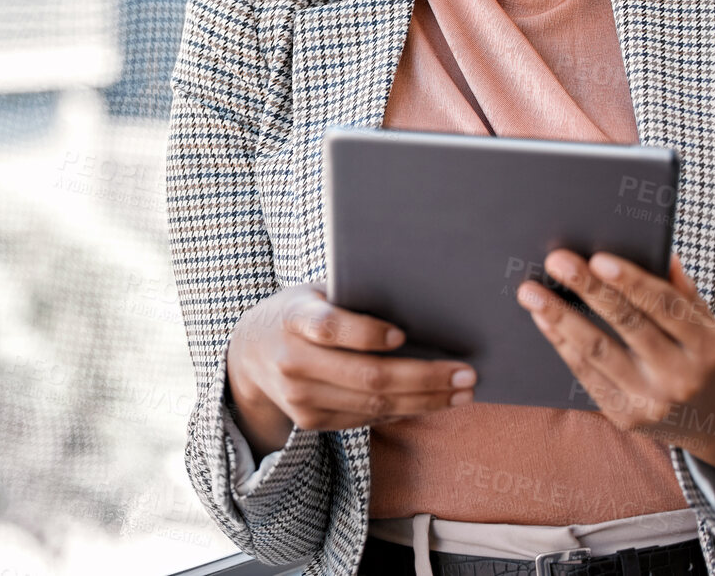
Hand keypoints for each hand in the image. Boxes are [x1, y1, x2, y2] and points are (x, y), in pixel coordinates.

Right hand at [225, 282, 477, 460]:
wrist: (249, 353)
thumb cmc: (300, 312)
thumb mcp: (314, 293)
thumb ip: (351, 299)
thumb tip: (419, 303)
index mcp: (294, 319)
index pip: (329, 328)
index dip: (366, 334)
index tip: (402, 335)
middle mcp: (293, 362)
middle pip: (365, 377)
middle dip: (423, 378)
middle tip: (465, 374)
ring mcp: (300, 397)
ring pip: (373, 405)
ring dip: (425, 401)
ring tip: (461, 392)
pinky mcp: (310, 421)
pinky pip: (366, 419)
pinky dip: (404, 411)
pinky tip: (432, 402)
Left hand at [517, 250, 714, 481]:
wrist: (713, 422)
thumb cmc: (703, 359)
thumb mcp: (709, 326)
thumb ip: (684, 292)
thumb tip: (663, 254)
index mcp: (707, 347)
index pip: (666, 306)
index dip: (631, 281)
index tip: (598, 259)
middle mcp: (680, 377)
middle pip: (627, 325)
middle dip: (589, 290)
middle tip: (556, 261)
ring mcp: (651, 401)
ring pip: (598, 351)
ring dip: (560, 317)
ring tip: (531, 292)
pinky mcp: (625, 417)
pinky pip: (586, 374)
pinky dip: (562, 343)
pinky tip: (543, 319)